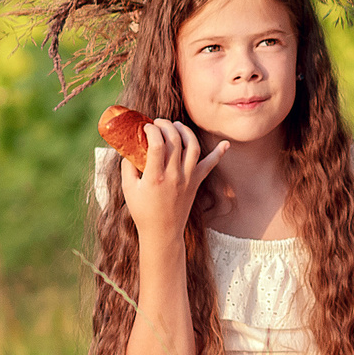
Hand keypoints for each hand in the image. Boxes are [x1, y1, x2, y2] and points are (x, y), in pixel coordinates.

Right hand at [118, 119, 227, 240]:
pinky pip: (210, 165)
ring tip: (177, 125)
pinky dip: (218, 154)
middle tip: (158, 122)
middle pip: (175, 141)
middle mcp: (174, 175)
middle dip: (166, 125)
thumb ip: (127, 167)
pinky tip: (226, 144)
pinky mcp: (196, 183)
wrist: (162, 232)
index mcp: (155, 177)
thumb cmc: (142, 211)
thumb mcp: (129, 189)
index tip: (146, 126)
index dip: (152, 130)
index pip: (157, 144)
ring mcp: (188, 178)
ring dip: (186, 132)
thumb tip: (128, 148)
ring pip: (193, 147)